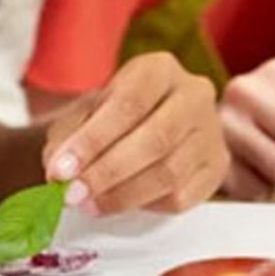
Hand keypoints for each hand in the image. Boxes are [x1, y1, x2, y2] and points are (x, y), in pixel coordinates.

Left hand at [41, 52, 225, 214]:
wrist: (145, 123)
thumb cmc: (114, 116)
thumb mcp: (86, 112)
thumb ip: (68, 138)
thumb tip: (58, 172)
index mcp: (160, 69)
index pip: (129, 104)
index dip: (93, 140)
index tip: (61, 169)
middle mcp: (194, 95)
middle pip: (156, 139)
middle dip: (107, 172)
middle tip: (72, 193)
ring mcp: (211, 133)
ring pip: (169, 173)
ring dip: (122, 195)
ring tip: (88, 203)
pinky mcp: (216, 168)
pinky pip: (181, 197)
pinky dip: (145, 205)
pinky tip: (119, 203)